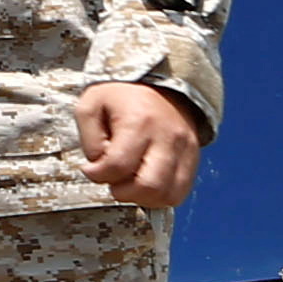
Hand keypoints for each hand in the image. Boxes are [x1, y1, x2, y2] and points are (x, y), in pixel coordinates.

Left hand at [78, 81, 203, 209]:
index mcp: (139, 122)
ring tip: (128, 183)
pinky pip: (180, 192)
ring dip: (142, 198)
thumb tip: (99, 167)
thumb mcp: (90, 105)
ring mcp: (185, 150)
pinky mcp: (194, 158)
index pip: (118, 165)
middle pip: (149, 186)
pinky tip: (144, 185)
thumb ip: (89, 139)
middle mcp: (167, 138)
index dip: (97, 174)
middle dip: (122, 192)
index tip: (90, 169)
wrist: (159, 83)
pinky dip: (159, 197)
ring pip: (168, 195)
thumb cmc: (119, 97)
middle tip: (112, 180)